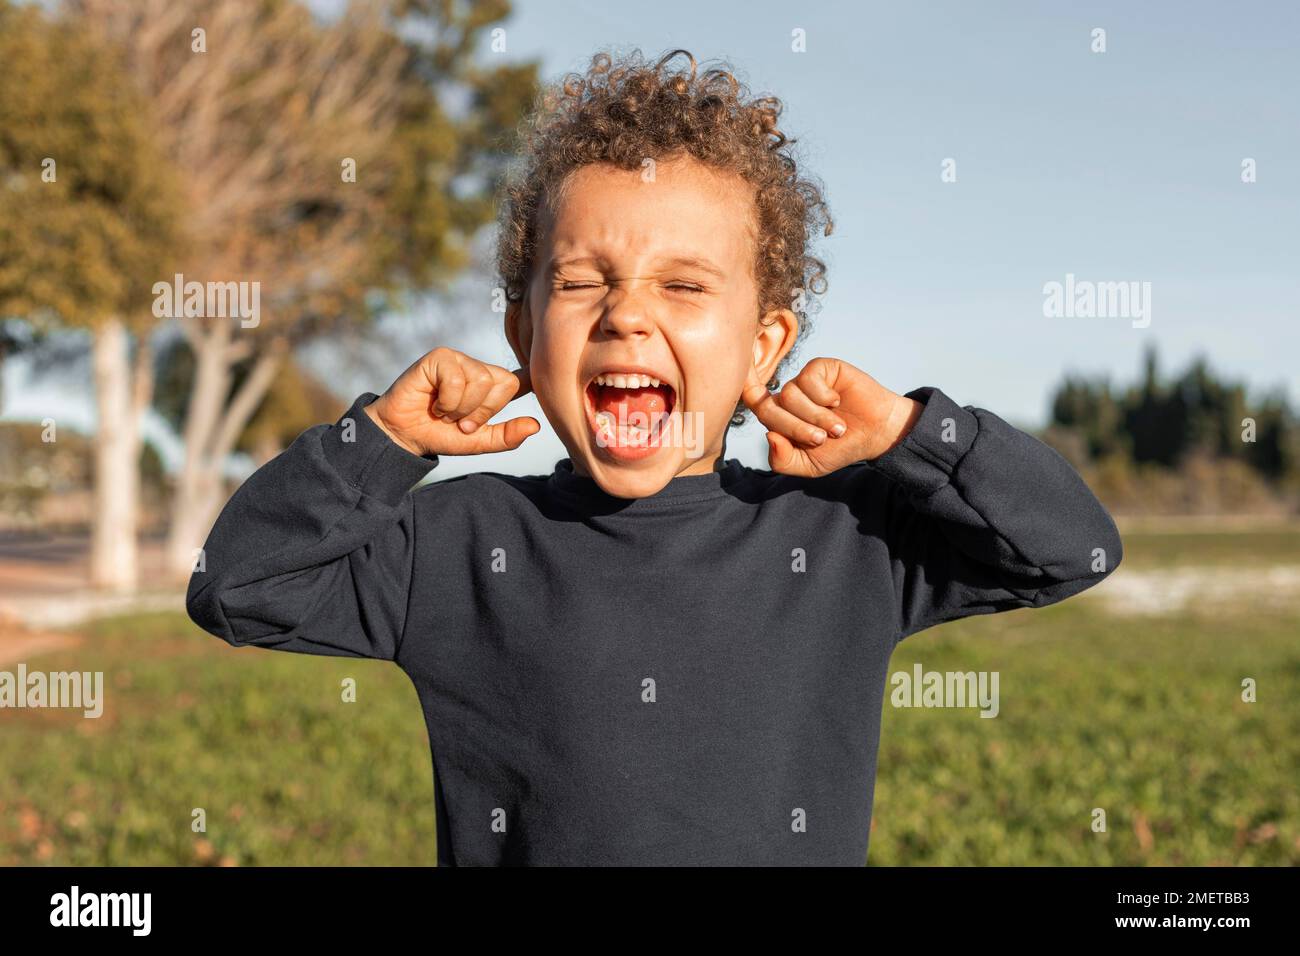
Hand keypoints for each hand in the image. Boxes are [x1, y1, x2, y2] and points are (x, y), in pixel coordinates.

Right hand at [364, 347, 539, 457]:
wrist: (404, 435)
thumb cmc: (439, 434)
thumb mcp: (478, 442)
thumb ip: (507, 436)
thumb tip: (535, 426)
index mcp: (490, 387)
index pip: (518, 380)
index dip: (532, 378)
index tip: (540, 377)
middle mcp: (478, 369)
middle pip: (504, 383)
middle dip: (483, 412)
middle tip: (461, 422)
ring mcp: (459, 360)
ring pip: (482, 381)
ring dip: (462, 408)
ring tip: (445, 413)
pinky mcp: (440, 357)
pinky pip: (457, 379)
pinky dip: (447, 401)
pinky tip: (434, 403)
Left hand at [741, 357, 922, 476]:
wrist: (875, 434)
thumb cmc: (841, 449)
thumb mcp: (808, 465)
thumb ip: (783, 460)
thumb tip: (768, 436)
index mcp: (780, 417)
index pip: (753, 401)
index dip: (740, 389)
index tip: (735, 380)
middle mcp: (787, 397)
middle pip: (768, 408)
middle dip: (794, 428)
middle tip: (821, 440)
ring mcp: (803, 381)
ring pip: (789, 396)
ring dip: (815, 417)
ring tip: (837, 427)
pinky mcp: (821, 368)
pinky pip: (808, 380)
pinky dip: (822, 397)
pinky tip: (837, 401)